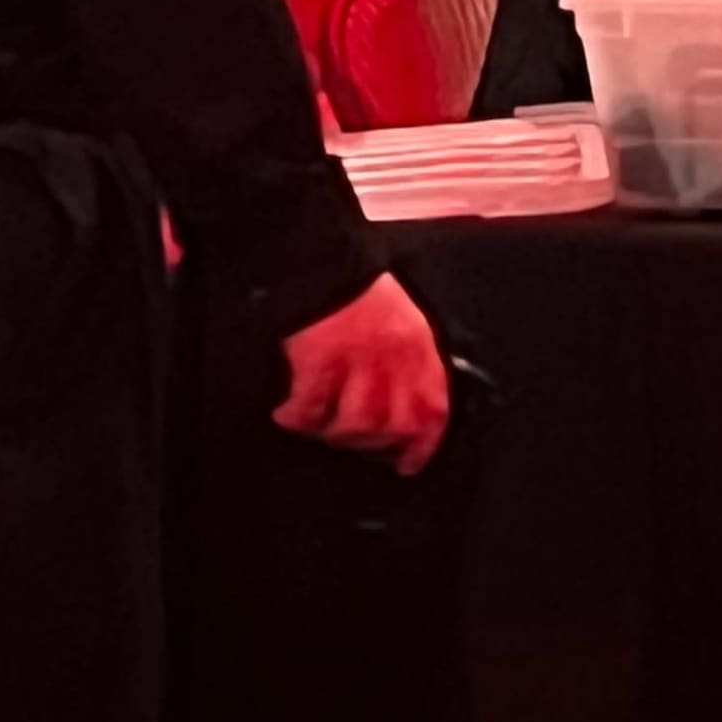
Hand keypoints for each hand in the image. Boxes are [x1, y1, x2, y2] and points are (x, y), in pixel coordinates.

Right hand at [277, 271, 451, 474]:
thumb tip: (404, 407)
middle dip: (374, 446)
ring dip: (334, 436)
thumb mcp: (401, 320)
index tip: (408, 464)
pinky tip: (286, 415)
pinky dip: (297, 419)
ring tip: (318, 428)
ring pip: (356, 425)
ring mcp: (358, 359)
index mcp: (419, 346)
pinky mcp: (320, 359)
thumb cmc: (358, 290)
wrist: (319, 258)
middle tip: (352, 446)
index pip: (435, 409)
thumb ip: (409, 361)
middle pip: (396, 427)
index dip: (423, 446)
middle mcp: (395, 356)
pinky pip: (311, 408)